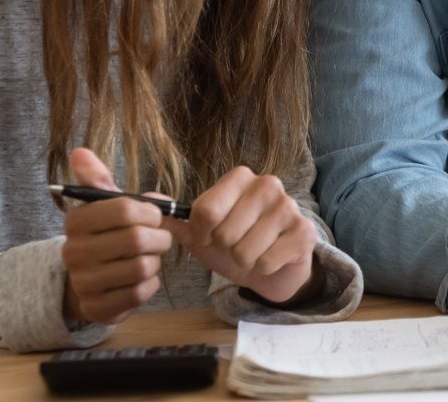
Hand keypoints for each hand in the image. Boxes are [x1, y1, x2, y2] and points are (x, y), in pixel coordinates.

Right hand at [61, 148, 171, 324]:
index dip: (151, 212)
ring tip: (148, 257)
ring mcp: (83, 283)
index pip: (126, 209)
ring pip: (142, 267)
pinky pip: (141, 292)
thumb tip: (79, 151)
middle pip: (137, 240)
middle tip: (159, 237)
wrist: (91, 279)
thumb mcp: (104, 204)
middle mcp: (73, 253)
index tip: (155, 215)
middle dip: (159, 237)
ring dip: (155, 261)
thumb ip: (97, 178)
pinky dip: (151, 283)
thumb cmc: (107, 234)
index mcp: (76, 221)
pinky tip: (141, 277)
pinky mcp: (97, 309)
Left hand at [160, 166, 317, 304]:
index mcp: (240, 177)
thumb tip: (143, 201)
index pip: (205, 211)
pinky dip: (263, 269)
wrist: (274, 263)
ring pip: (246, 250)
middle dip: (226, 249)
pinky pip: (268, 261)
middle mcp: (267, 184)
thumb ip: (174, 218)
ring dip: (244, 261)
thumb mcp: (201, 232)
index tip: (209, 236)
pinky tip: (270, 259)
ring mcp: (289, 206)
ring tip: (253, 253)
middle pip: (225, 234)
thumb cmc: (235, 242)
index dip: (202, 234)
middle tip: (236, 245)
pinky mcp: (304, 231)